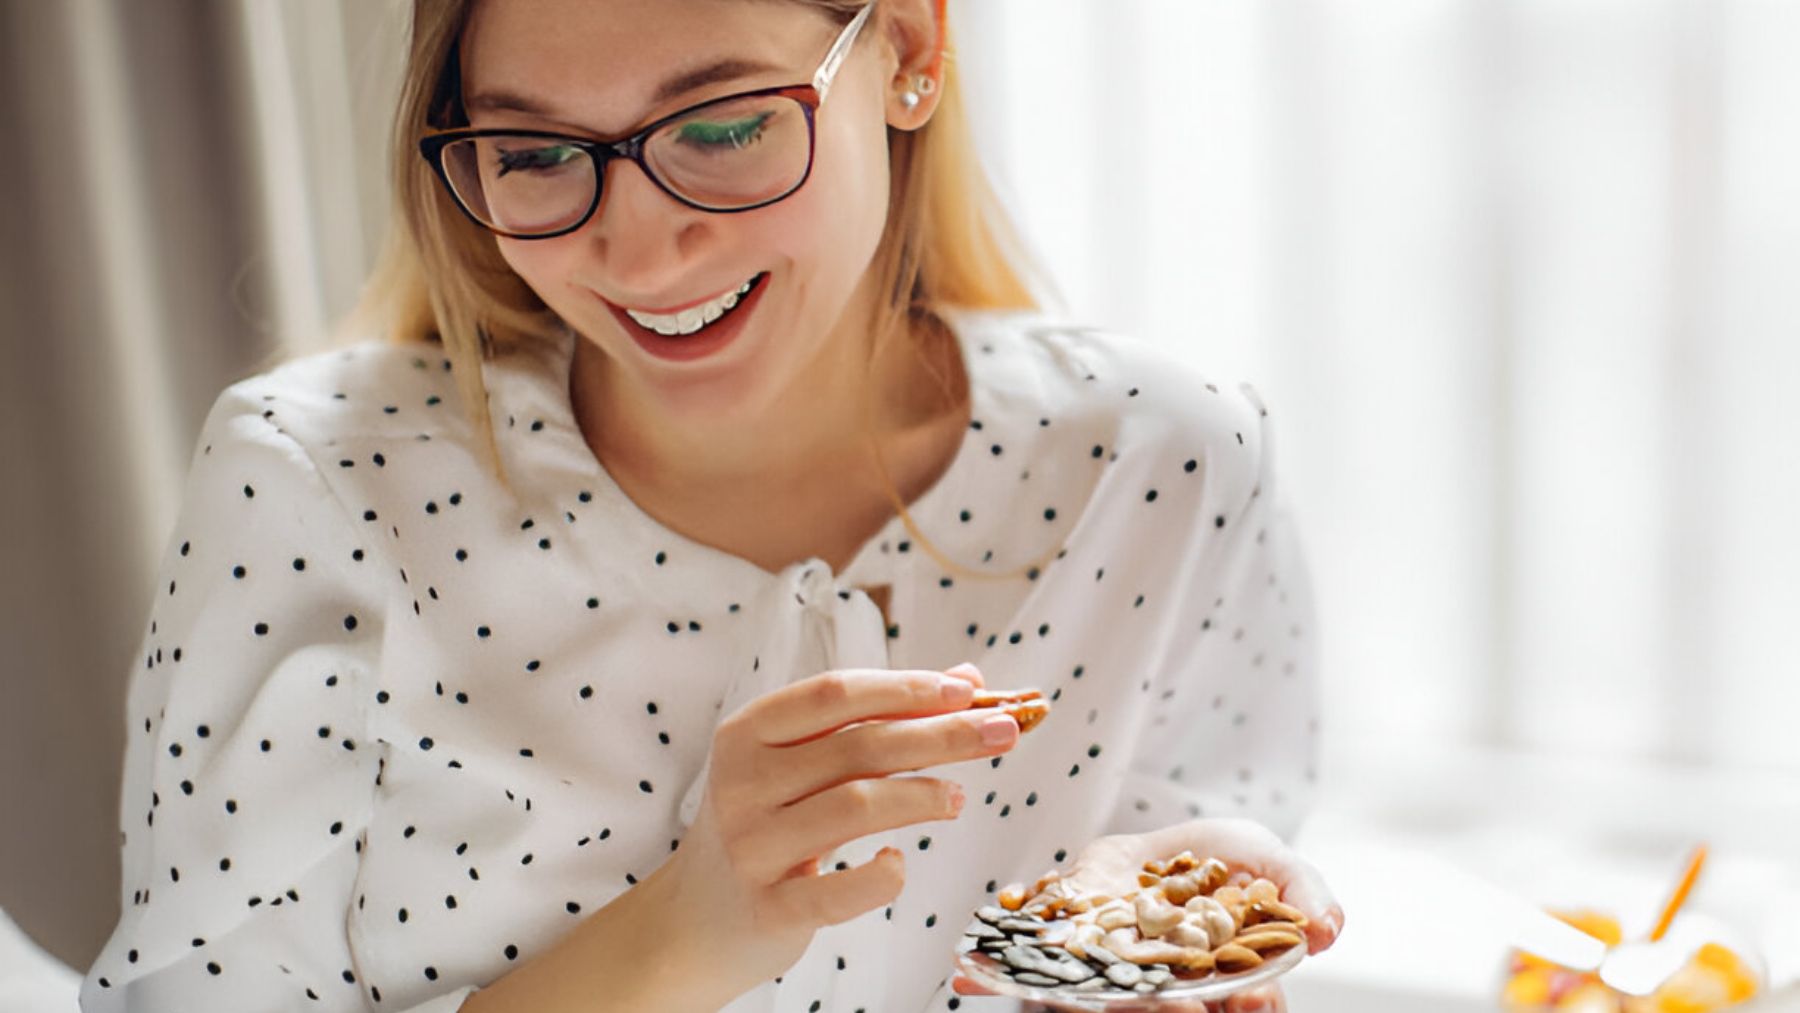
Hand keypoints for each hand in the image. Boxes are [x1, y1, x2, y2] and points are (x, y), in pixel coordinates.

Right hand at [664, 662, 1017, 1002]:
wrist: (693, 921)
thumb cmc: (765, 826)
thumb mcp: (802, 765)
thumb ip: (875, 721)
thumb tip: (966, 679)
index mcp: (749, 734)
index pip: (835, 693)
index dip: (905, 687)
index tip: (966, 689)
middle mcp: (743, 783)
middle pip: (858, 744)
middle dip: (941, 733)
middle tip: (1003, 731)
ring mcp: (752, 846)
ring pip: (854, 805)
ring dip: (921, 796)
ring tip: (959, 798)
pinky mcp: (769, 908)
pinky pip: (837, 891)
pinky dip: (880, 876)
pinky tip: (900, 863)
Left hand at [953, 817, 1343, 1012]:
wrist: (1137, 848)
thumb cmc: (1208, 861)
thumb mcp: (1264, 855)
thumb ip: (1303, 888)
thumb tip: (1330, 931)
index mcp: (1221, 982)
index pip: (1243, 1005)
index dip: (1250, 1003)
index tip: (1251, 998)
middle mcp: (1166, 995)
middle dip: (1175, 1012)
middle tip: (1180, 1005)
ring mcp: (1108, 988)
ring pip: (1104, 1008)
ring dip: (1101, 1006)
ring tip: (1101, 997)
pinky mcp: (1058, 970)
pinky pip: (1029, 984)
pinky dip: (1003, 980)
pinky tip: (982, 976)